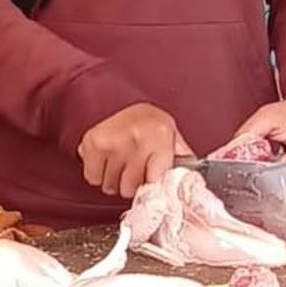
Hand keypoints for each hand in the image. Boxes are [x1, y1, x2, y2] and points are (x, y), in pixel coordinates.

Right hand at [78, 103, 192, 198]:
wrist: (123, 97)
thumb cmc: (150, 124)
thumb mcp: (173, 138)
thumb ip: (184, 161)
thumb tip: (193, 183)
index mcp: (161, 135)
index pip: (154, 182)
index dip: (151, 184)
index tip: (151, 177)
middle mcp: (137, 137)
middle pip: (129, 188)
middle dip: (131, 183)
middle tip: (134, 167)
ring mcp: (113, 140)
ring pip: (110, 185)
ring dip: (114, 179)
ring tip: (121, 163)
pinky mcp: (92, 143)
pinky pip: (92, 177)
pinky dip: (97, 173)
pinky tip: (106, 160)